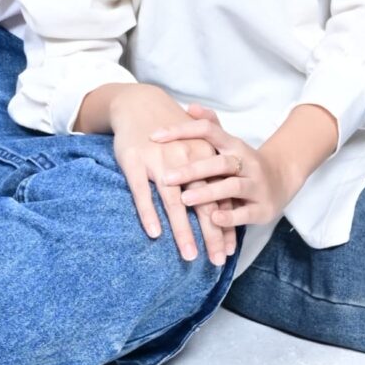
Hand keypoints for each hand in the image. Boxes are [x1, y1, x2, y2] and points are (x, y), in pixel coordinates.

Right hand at [107, 84, 238, 267]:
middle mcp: (185, 160)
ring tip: (189, 256)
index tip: (229, 251)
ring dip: (182, 231)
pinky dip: (149, 213)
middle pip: (201, 204)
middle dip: (210, 235)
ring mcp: (159, 161)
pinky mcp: (135, 162)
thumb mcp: (197, 147)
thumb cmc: (172, 133)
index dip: (224, 226)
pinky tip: (154, 233)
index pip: (218, 198)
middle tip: (216, 261)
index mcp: (204, 157)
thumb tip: (224, 212)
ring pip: (174, 202)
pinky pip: (142, 192)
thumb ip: (210, 177)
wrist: (140, 103)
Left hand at [152, 104, 287, 233]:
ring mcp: (256, 185)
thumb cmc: (243, 161)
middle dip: (193, 170)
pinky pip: (245, 212)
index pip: (208, 130)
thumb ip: (210, 125)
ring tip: (184, 200)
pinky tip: (213, 218)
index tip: (154, 136)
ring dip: (208, 193)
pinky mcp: (262, 208)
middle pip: (220, 162)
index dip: (182, 131)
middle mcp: (246, 162)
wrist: (282, 178)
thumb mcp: (229, 143)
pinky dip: (230, 216)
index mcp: (233, 145)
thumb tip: (190, 106)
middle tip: (166, 178)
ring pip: (232, 187)